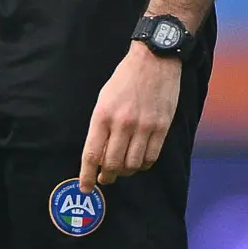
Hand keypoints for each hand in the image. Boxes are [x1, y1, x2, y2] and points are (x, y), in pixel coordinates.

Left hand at [79, 44, 181, 191]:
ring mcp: (144, 127)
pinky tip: (138, 161)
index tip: (86, 187)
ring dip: (125, 172)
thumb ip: (100, 127)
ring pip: (132, 165)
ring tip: (122, 169)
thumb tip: (99, 155)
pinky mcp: (161, 127)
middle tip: (106, 178)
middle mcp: (123, 124)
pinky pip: (151, 157)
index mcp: (103, 116)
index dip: (87, 175)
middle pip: (113, 164)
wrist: (154, 61)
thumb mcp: (104, 100)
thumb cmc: (125, 80)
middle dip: (107, 176)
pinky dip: (142, 165)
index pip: (92, 154)